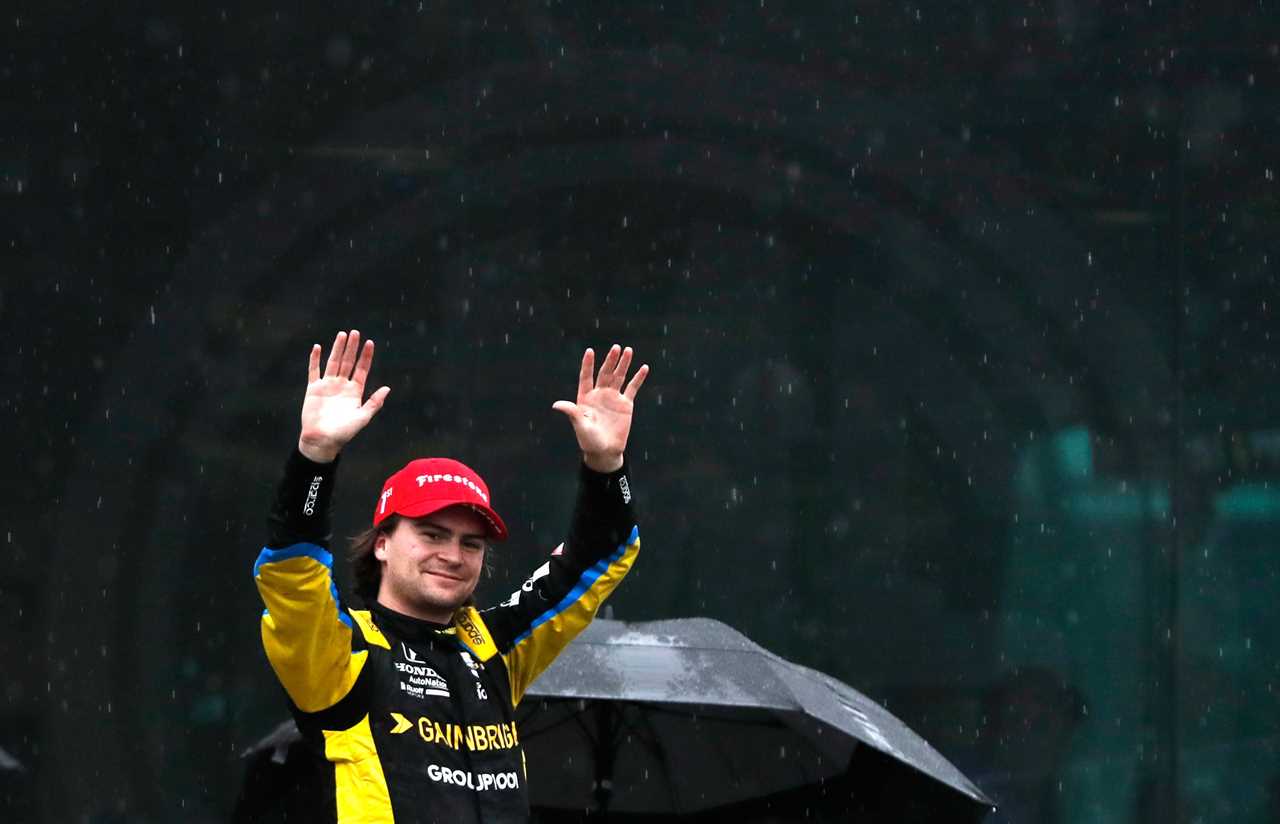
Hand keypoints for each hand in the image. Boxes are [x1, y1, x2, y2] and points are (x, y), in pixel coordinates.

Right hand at [297, 330, 390, 462]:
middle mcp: (342, 386)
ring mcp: (327, 386)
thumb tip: (388, 388)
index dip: (365, 356)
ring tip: (342, 335)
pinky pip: (314, 371)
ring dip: (337, 349)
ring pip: (333, 362)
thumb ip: (374, 403)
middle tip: (355, 332)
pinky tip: (317, 347)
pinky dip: (314, 359)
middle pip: (348, 362)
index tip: (370, 343)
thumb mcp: (362, 417)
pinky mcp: (313, 389)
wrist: (322, 441)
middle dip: (352, 348)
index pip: (362, 369)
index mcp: (355, 392)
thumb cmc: (344, 433)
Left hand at [552, 345, 649, 472]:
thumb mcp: (580, 425)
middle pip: (605, 373)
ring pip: (619, 377)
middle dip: (610, 360)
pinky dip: (638, 378)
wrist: (605, 451)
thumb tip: (556, 405)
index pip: (586, 377)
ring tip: (628, 350)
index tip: (590, 351)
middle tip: (616, 347)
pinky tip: (643, 368)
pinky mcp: (626, 404)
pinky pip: (632, 388)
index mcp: (585, 397)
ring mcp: (613, 398)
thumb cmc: (589, 440)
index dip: (588, 364)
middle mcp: (599, 394)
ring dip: (623, 364)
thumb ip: (572, 412)